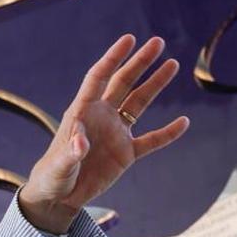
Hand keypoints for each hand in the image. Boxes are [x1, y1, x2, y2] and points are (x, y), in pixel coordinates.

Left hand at [19, 34, 189, 233]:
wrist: (60, 196)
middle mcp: (101, 117)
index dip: (113, 58)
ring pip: (139, 104)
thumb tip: (80, 144)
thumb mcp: (59, 165)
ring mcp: (116, 133)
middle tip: (158, 42)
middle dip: (140, 62)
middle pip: (123, 83)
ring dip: (155, 85)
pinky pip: (151, 141)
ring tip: (172, 64)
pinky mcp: (126, 154)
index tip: (129, 39)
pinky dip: (167, 133)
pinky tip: (184, 122)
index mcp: (82, 112)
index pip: (99, 77)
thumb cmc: (53, 175)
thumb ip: (70, 153)